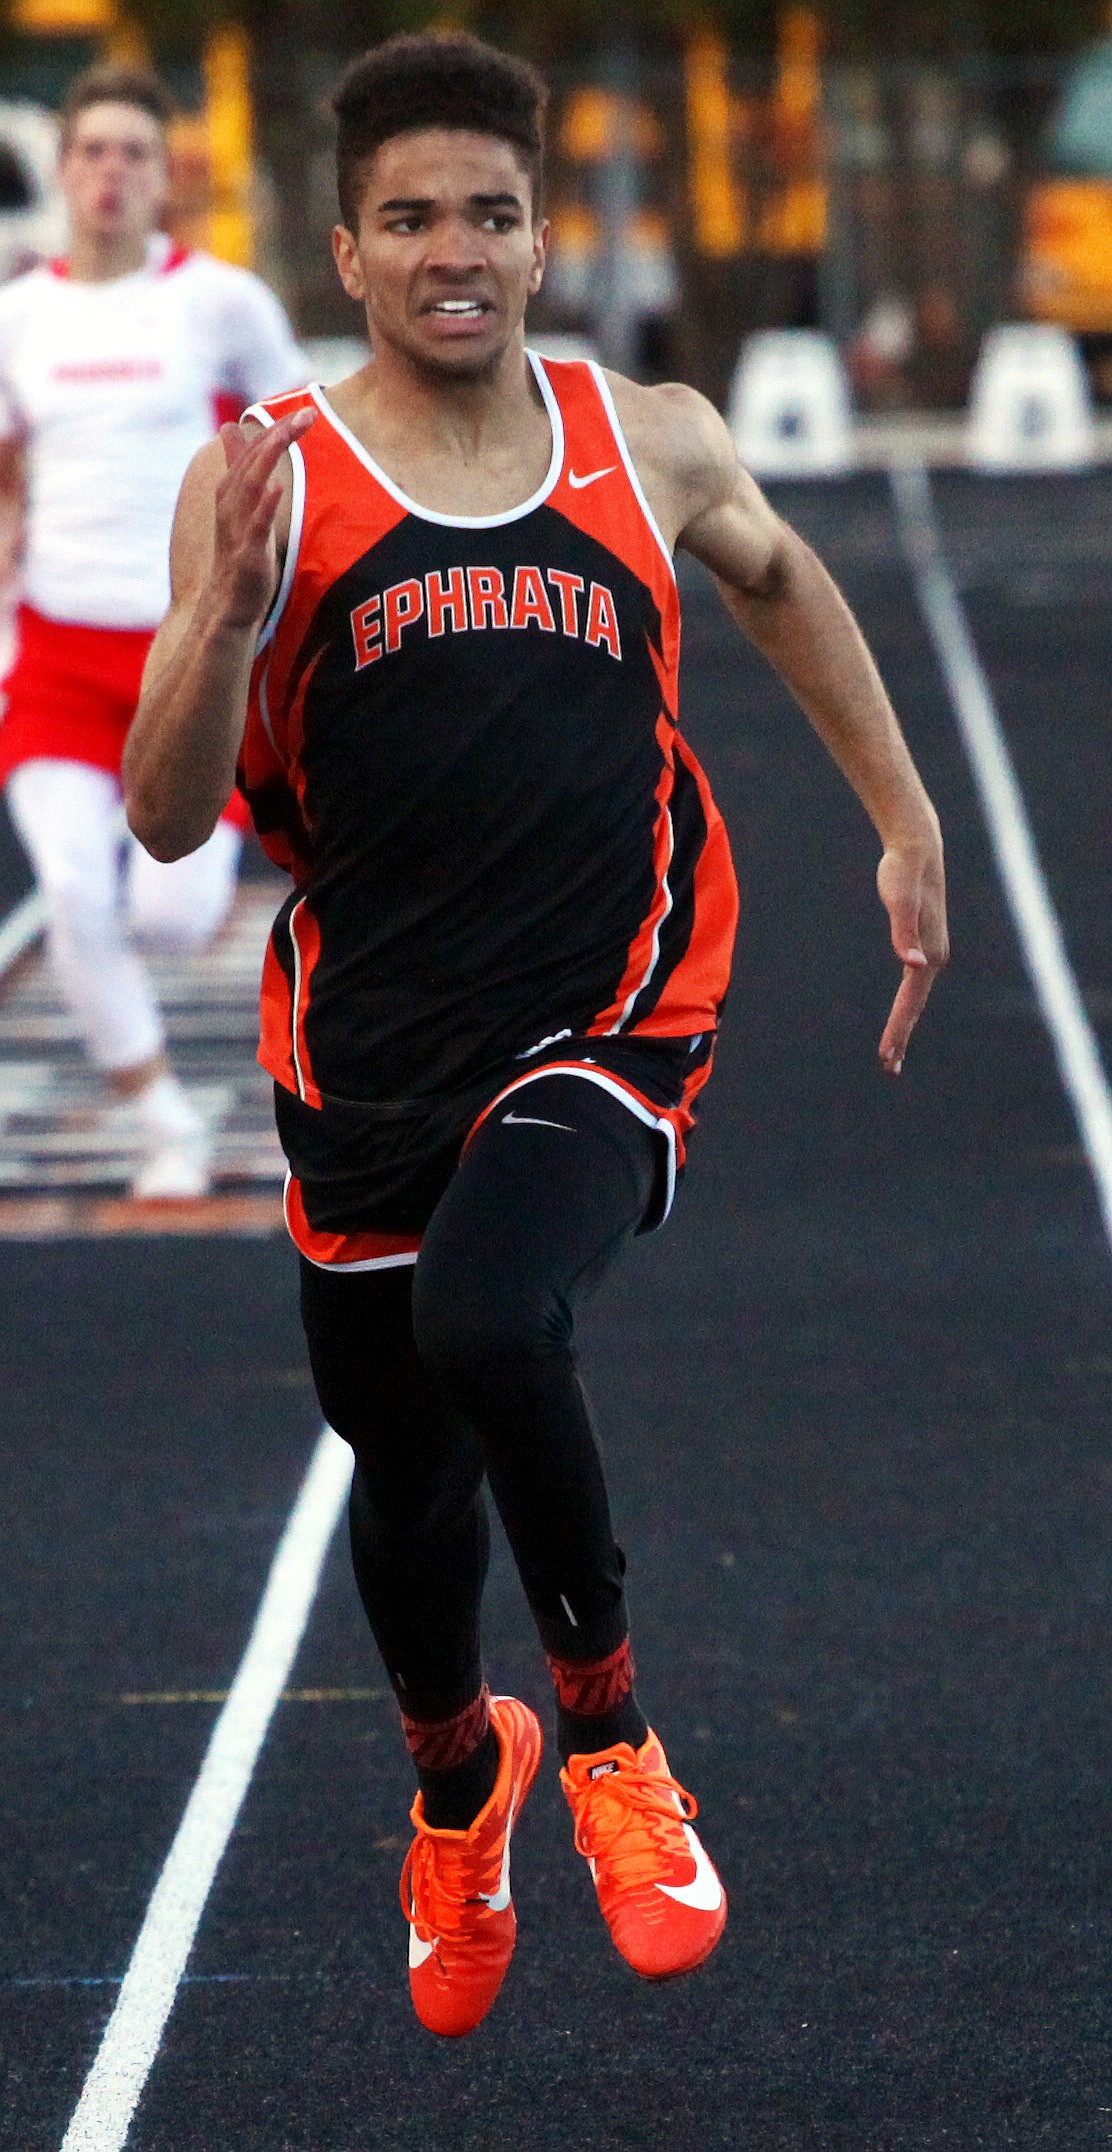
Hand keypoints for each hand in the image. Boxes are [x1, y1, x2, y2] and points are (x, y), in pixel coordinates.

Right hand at [210, 406, 315, 629]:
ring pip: (250, 485)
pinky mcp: (247, 553)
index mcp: (231, 492)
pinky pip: (255, 526)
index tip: (306, 411)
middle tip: (308, 414)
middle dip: (279, 435)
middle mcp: (230, 504)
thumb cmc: (240, 554)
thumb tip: (228, 428)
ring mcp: (237, 528)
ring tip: (288, 435)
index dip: (277, 429)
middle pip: (254, 461)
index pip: (254, 451)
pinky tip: (276, 486)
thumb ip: (238, 468)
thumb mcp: (241, 506)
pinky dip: (264, 505)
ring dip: (269, 457)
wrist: (228, 605)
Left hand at [876, 828, 948, 1074]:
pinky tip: (903, 1013)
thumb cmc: (904, 873)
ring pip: (916, 998)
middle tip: (888, 1067)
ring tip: (892, 1052)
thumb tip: (913, 964)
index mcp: (930, 954)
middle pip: (915, 1006)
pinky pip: (914, 985)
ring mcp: (932, 953)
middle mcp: (934, 958)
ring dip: (905, 1025)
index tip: (885, 1055)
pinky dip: (907, 1005)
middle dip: (902, 1037)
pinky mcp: (925, 946)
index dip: (898, 1029)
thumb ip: (903, 933)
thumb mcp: (899, 901)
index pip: (910, 1001)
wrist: (918, 849)